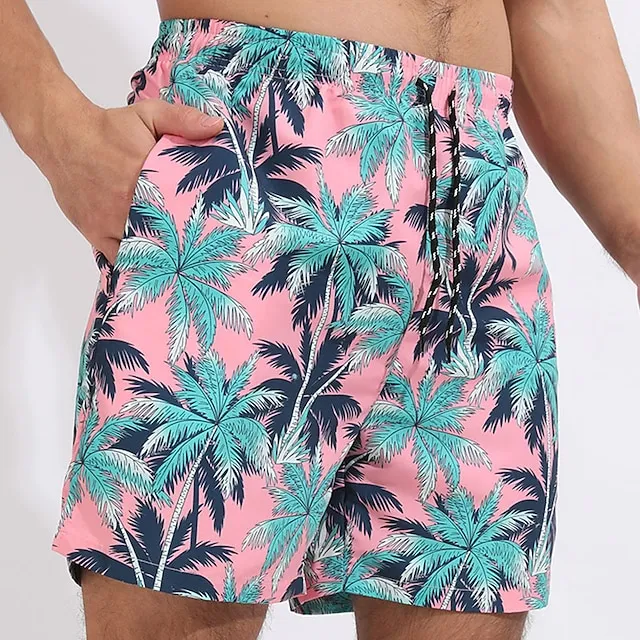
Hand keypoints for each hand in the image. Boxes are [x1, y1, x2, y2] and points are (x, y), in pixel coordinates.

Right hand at [34, 94, 222, 264]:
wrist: (61, 136)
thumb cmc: (109, 128)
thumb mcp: (149, 115)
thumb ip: (183, 120)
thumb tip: (217, 126)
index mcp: (145, 178)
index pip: (181, 210)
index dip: (199, 223)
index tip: (214, 230)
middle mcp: (127, 205)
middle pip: (165, 235)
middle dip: (184, 243)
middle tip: (202, 248)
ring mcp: (110, 223)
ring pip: (143, 251)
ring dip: (161, 254)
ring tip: (181, 258)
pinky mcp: (95, 233)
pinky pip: (119, 257)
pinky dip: (135, 261)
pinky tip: (151, 260)